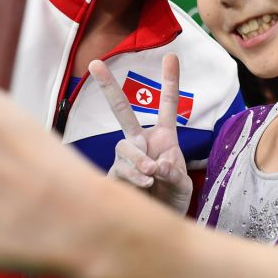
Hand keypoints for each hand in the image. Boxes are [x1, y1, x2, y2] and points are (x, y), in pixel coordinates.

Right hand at [89, 54, 192, 215]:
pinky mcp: (114, 175)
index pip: (167, 106)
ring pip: (124, 147)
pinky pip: (120, 169)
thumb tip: (155, 165)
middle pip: (122, 111)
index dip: (169, 81)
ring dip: (137, 158)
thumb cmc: (173, 198)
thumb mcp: (183, 184)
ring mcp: (126, 158)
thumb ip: (174, 172)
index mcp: (163, 137)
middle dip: (108, 87)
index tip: (172, 55)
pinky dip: (133, 176)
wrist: (158, 222)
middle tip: (95, 63)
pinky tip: (145, 186)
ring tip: (150, 175)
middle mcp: (141, 142)